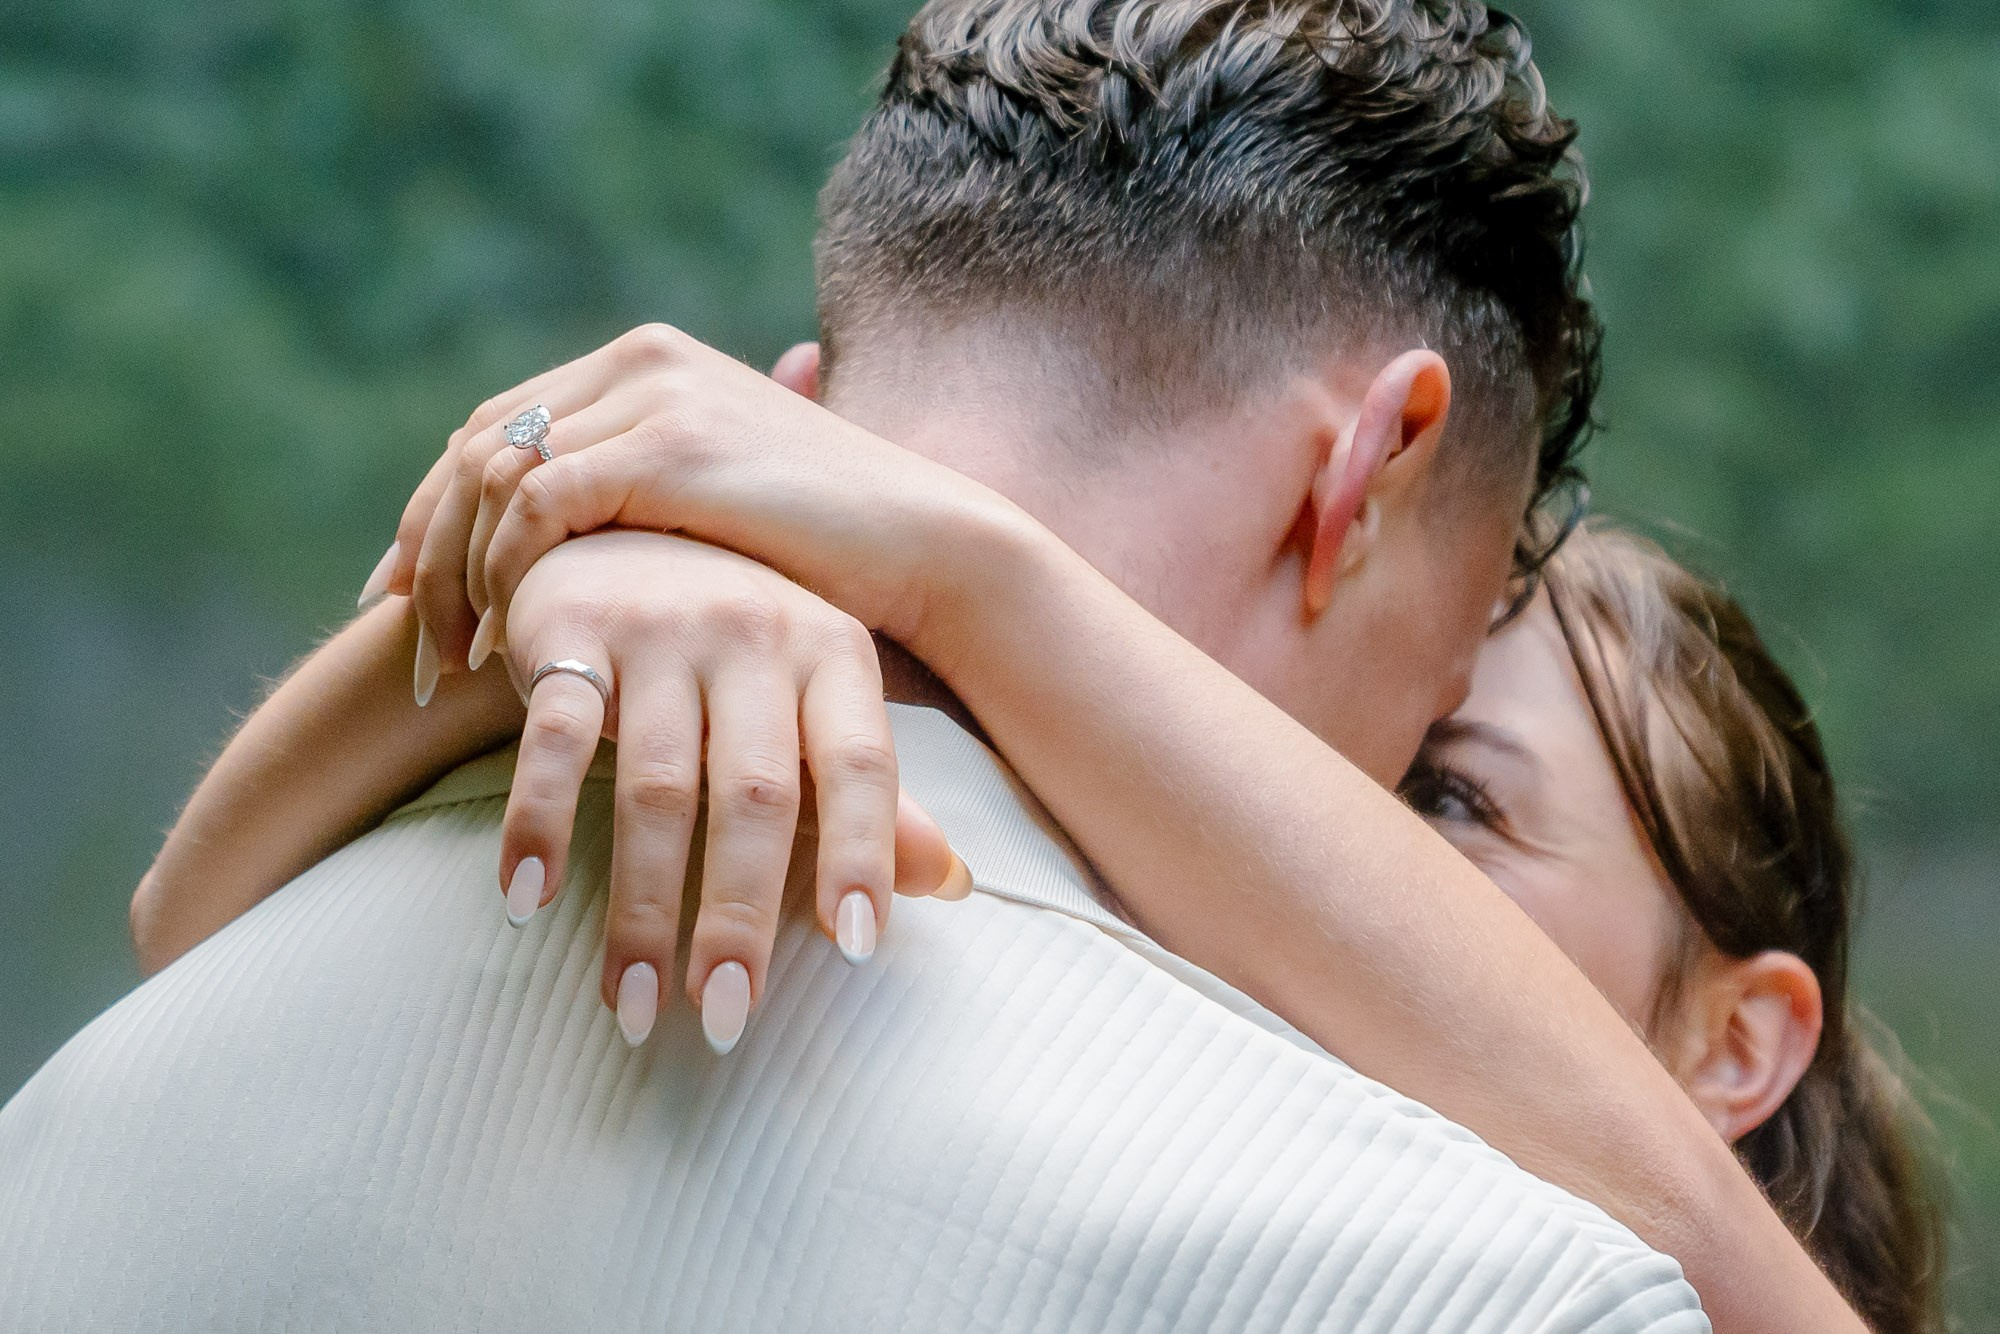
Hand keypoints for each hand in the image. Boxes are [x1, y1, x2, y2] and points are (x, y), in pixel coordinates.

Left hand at [359, 324, 1022, 692]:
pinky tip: (509, 634)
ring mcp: (657, 393)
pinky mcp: (673, 446)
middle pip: (476, 444)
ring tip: (452, 655)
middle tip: (399, 634)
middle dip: (422, 545)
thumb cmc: (831, 558)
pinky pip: (538, 502)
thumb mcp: (713, 515)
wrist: (932, 549)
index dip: (432, 515)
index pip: (496, 428)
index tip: (401, 598)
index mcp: (645, 365)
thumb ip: (636, 506)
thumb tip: (559, 558)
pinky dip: (505, 569)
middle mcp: (640, 360)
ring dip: (453, 568)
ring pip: (492, 472)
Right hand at [495, 529, 967, 1051]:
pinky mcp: (568, 629)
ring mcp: (659, 627)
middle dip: (738, 916)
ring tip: (632, 1006)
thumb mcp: (813, 701)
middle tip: (724, 1020)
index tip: (856, 950)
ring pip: (655, 786)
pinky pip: (554, 738)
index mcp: (832, 651)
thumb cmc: (735, 647)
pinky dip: (536, 823)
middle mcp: (754, 631)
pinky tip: (525, 904)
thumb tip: (953, 884)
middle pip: (754, 794)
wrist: (623, 522)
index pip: (860, 764)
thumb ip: (868, 797)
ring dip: (640, 907)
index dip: (861, 854)